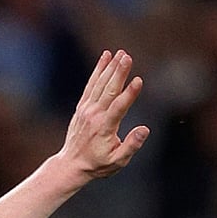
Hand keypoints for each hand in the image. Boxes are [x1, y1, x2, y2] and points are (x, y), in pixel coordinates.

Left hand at [58, 50, 149, 182]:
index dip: (129, 94)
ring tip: (121, 53)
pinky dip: (98, 71)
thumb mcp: (117, 161)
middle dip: (119, 72)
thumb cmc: (98, 164)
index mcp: (104, 127)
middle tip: (128, 56)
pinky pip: (91, 85)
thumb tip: (145, 129)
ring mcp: (86, 109)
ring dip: (110, 67)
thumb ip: (131, 145)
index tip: (139, 80)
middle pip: (109, 90)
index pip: (118, 107)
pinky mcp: (82, 106)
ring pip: (100, 84)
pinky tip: (105, 57)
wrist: (71, 164)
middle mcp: (94, 115)